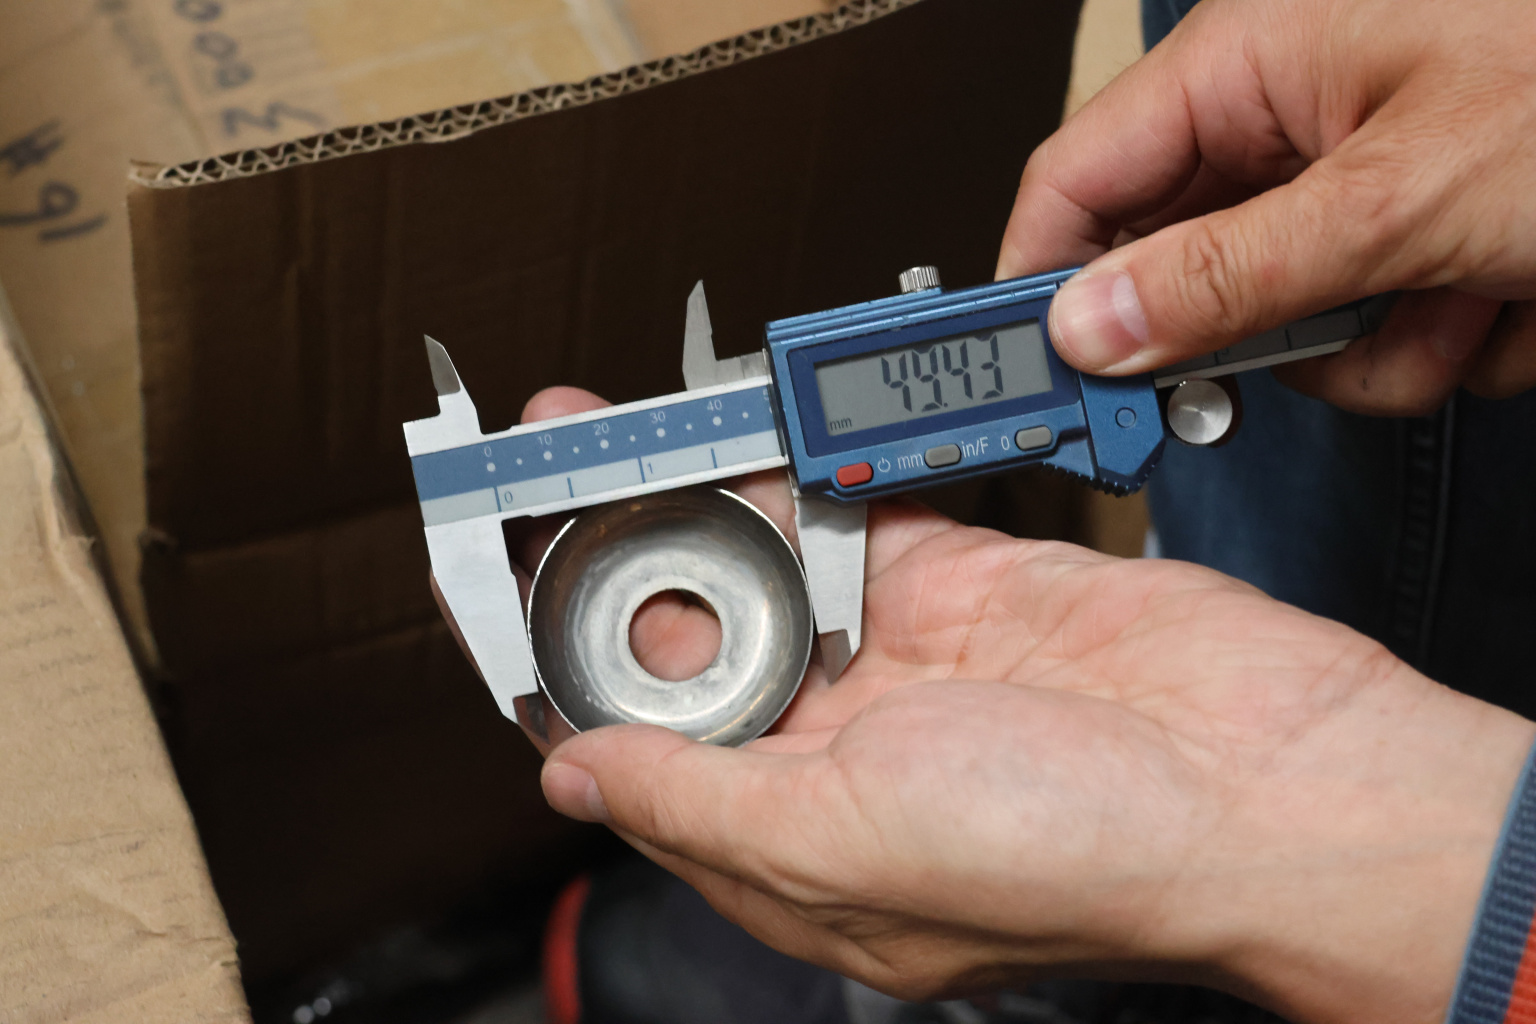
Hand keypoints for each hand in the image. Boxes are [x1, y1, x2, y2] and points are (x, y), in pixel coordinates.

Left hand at [497, 394, 1532, 1023]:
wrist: (1272, 780)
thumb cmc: (1086, 856)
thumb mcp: (847, 852)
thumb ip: (699, 805)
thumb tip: (579, 776)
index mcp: (792, 840)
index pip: (641, 748)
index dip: (565, 671)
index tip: (499, 595)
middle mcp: (837, 753)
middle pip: (692, 642)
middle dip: (608, 561)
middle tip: (539, 481)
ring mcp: (902, 660)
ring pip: (764, 565)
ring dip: (686, 499)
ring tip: (601, 434)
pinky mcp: (966, 581)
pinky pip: (855, 515)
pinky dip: (797, 473)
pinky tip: (727, 437)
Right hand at [998, 0, 1535, 414]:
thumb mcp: (1405, 194)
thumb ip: (1229, 274)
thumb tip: (1090, 327)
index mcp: (1251, 58)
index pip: (1077, 181)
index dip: (1043, 284)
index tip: (1039, 383)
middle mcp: (1292, 116)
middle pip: (1183, 267)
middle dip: (1257, 333)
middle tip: (1294, 354)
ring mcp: (1362, 181)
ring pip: (1290, 323)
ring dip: (1379, 344)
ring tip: (1467, 296)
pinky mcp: (1425, 235)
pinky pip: (1379, 330)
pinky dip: (1448, 338)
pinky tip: (1515, 291)